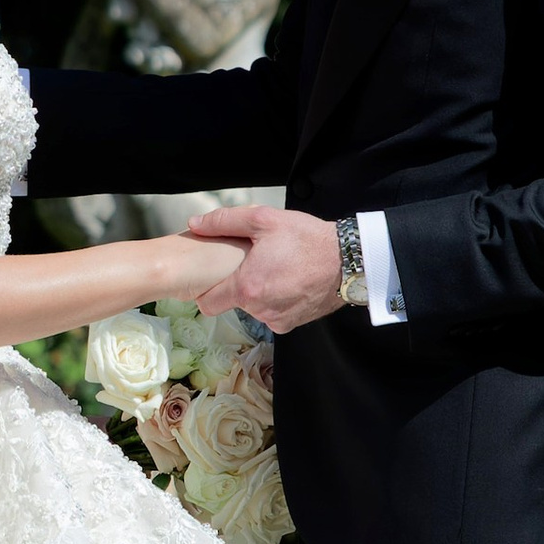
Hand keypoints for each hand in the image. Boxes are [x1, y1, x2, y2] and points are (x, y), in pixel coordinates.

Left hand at [184, 202, 343, 329]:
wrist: (348, 260)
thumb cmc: (307, 239)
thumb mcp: (264, 219)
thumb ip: (224, 222)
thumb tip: (195, 225)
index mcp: (247, 287)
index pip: (207, 304)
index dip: (206, 290)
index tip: (213, 278)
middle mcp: (260, 309)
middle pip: (232, 303)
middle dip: (237, 285)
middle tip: (252, 264)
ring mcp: (277, 319)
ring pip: (254, 309)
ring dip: (259, 292)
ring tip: (275, 270)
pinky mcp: (293, 324)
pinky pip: (273, 314)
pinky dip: (276, 300)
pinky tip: (288, 282)